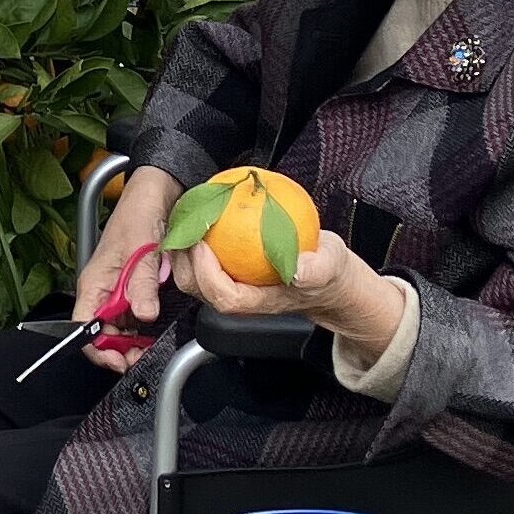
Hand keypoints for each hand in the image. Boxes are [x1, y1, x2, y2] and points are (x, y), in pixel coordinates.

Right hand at [76, 163, 175, 369]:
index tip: (118, 361)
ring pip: (117, 329)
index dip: (97, 350)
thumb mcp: (141, 250)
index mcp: (94, 283)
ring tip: (148, 347)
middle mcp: (102, 290)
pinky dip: (142, 328)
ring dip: (131, 342)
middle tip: (140, 357)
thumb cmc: (138, 214)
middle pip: (101, 333)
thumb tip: (143, 315)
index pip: (83, 327)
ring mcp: (118, 291)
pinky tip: (153, 331)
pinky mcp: (133, 289)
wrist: (156, 195)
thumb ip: (141, 284)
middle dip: (117, 351)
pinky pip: (133, 317)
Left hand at [177, 226, 408, 363]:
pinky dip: (196, 236)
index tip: (203, 246)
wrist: (327, 275)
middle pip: (198, 288)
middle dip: (183, 262)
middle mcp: (238, 295)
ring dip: (183, 249)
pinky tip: (198, 212)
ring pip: (194, 274)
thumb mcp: (330, 267)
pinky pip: (204, 255)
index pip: (224, 298)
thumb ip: (316, 270)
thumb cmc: (326, 273)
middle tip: (185, 228)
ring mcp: (231, 282)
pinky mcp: (228, 268)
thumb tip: (299, 270)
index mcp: (257, 301)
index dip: (208, 276)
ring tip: (183, 219)